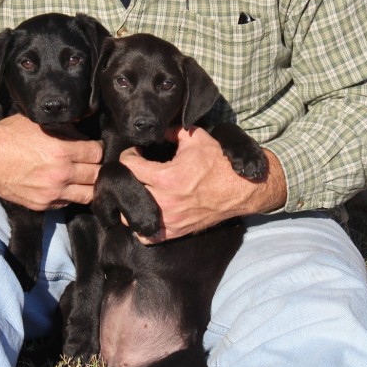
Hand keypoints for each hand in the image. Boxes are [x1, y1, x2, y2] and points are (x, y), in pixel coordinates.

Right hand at [0, 115, 102, 207]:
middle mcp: (60, 173)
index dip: (97, 148)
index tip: (93, 147)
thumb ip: (66, 127)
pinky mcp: (42, 204)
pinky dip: (72, 194)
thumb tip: (85, 127)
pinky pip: (69, 202)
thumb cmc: (8, 135)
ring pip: (88, 194)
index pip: (97, 153)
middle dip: (97, 167)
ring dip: (89, 184)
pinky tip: (68, 185)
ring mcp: (52, 192)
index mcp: (62, 150)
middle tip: (92, 163)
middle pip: (97, 174)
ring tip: (86, 177)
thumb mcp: (39, 122)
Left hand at [119, 126, 286, 241]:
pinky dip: (141, 226)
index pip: (130, 167)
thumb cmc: (218, 163)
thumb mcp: (196, 138)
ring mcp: (169, 219)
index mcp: (167, 177)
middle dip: (127, 178)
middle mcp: (164, 201)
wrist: (239, 189)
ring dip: (131, 202)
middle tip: (135, 171)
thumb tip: (157, 131)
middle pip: (127, 191)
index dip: (128, 156)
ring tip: (140, 191)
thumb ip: (172, 131)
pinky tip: (147, 211)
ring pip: (130, 217)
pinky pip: (146, 236)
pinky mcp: (175, 231)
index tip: (135, 153)